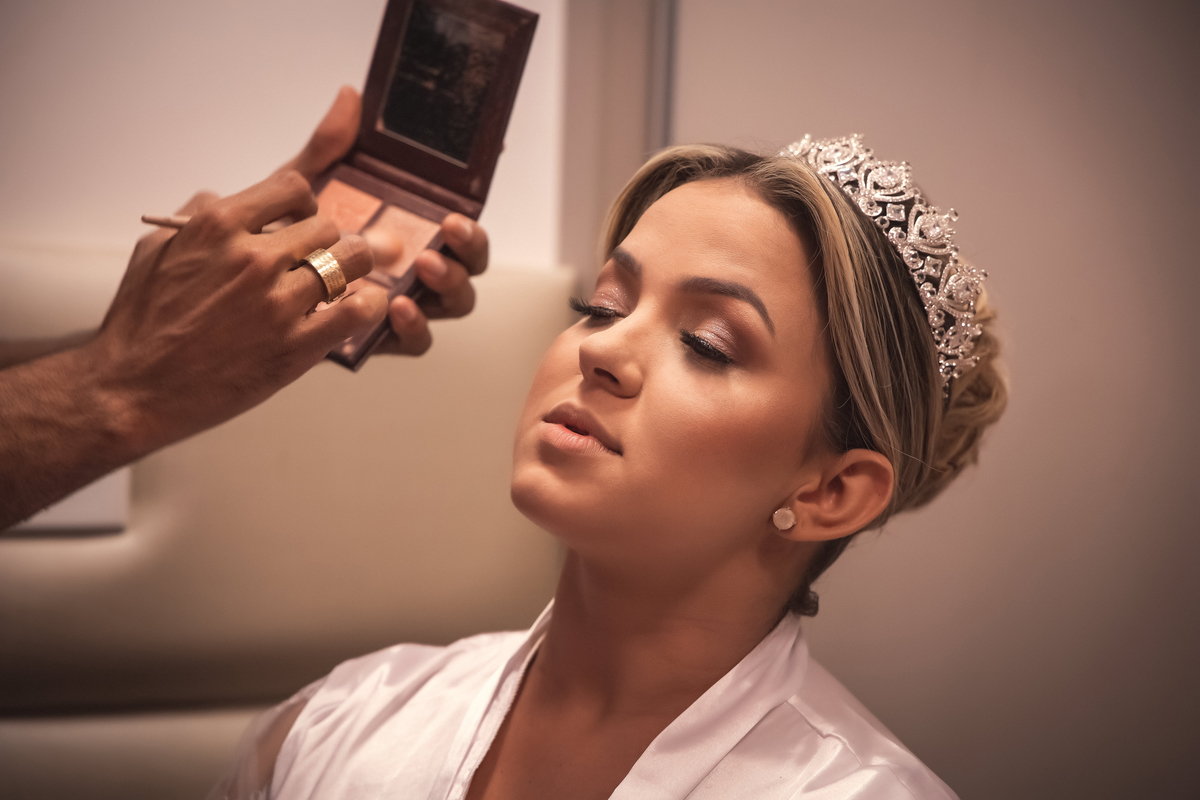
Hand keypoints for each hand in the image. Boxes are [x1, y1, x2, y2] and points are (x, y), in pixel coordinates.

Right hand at [91, 170, 384, 450]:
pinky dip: (368, 305)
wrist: (133, 390)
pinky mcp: (296, 346)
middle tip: (319, 262)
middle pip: (327, 227)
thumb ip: (197, 216)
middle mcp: (253, 258)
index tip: (300, 221)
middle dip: (326, 242)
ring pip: (351, 261)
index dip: (303, 204)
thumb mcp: (157, 249)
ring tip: (342, 283)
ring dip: (351, 270)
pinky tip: (359, 308)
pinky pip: (358, 311)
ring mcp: (278, 302)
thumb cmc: (141, 322)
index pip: (292, 187)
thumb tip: (229, 198)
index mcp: (218, 225)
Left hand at [282, 87, 490, 356]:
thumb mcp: (305, 188)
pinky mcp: (380, 336)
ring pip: (449, 305)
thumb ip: (329, 149)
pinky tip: (396, 306)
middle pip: (467, 267)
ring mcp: (403, 304)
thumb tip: (350, 97)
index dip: (470, 225)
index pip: (459, 231)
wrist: (235, 288)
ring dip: (448, 284)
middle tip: (449, 231)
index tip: (456, 212)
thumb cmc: (281, 237)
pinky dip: (414, 326)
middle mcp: (416, 271)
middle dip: (469, 250)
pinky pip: (414, 341)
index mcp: (413, 233)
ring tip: (424, 265)